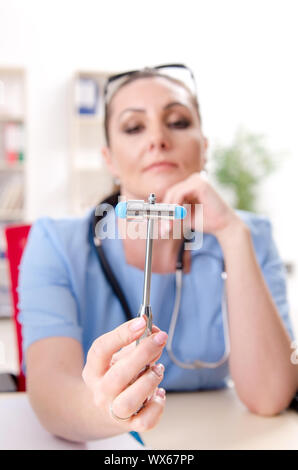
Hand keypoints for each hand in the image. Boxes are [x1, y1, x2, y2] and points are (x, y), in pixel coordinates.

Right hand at [82, 317, 166, 431]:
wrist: (104, 410)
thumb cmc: (115, 375)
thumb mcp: (117, 356)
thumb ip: (135, 343)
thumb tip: (156, 333)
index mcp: (94, 369)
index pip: (101, 350)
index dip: (121, 334)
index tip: (141, 322)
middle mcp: (101, 392)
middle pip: (119, 375)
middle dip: (143, 353)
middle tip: (160, 339)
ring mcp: (114, 410)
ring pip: (129, 401)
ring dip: (149, 380)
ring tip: (157, 369)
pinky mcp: (130, 424)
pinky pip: (145, 421)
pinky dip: (157, 406)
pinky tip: (159, 392)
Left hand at [161, 171, 240, 237]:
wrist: (225, 227)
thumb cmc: (207, 221)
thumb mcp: (184, 217)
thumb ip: (171, 213)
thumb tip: (153, 215)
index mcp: (191, 185)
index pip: (171, 193)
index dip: (164, 208)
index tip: (160, 224)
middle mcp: (194, 179)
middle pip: (170, 192)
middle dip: (165, 211)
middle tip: (163, 227)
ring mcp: (197, 179)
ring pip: (173, 193)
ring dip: (169, 211)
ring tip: (170, 226)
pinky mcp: (200, 184)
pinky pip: (179, 193)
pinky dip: (175, 207)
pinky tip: (177, 218)